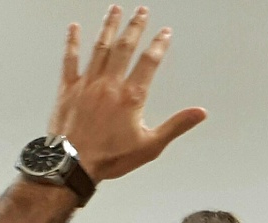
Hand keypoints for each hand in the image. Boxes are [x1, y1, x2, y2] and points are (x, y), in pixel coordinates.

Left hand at [48, 5, 206, 184]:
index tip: (165, 32)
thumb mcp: (151, 146)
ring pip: (100, 48)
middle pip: (125, 48)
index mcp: (131, 97)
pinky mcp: (69, 88)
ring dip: (109, 27)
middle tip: (141, 11)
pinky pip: (70, 59)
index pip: (149, 62)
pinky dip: (73, 42)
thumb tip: (199, 113)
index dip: (158, 45)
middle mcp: (110, 84)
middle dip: (135, 27)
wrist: (74, 163)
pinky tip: (75, 28)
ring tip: (115, 10)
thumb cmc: (111, 157)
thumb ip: (176, 125)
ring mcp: (88, 83)